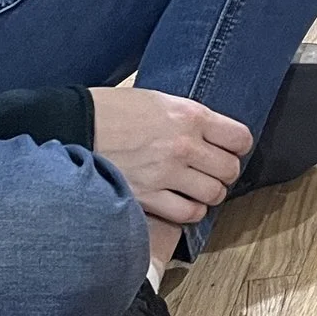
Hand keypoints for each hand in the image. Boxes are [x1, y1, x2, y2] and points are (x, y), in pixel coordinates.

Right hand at [89, 87, 251, 225]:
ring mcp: (166, 173)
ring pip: (213, 194)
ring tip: (200, 189)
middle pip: (230, 169)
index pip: (240, 138)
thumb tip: (212, 134)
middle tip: (215, 172)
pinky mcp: (147, 196)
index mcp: (191, 116)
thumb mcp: (162, 102)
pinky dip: (191, 212)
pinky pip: (187, 213)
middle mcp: (185, 145)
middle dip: (226, 172)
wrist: (76, 126)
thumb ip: (190, 119)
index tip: (232, 150)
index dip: (239, 147)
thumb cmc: (115, 110)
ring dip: (210, 194)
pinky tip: (184, 204)